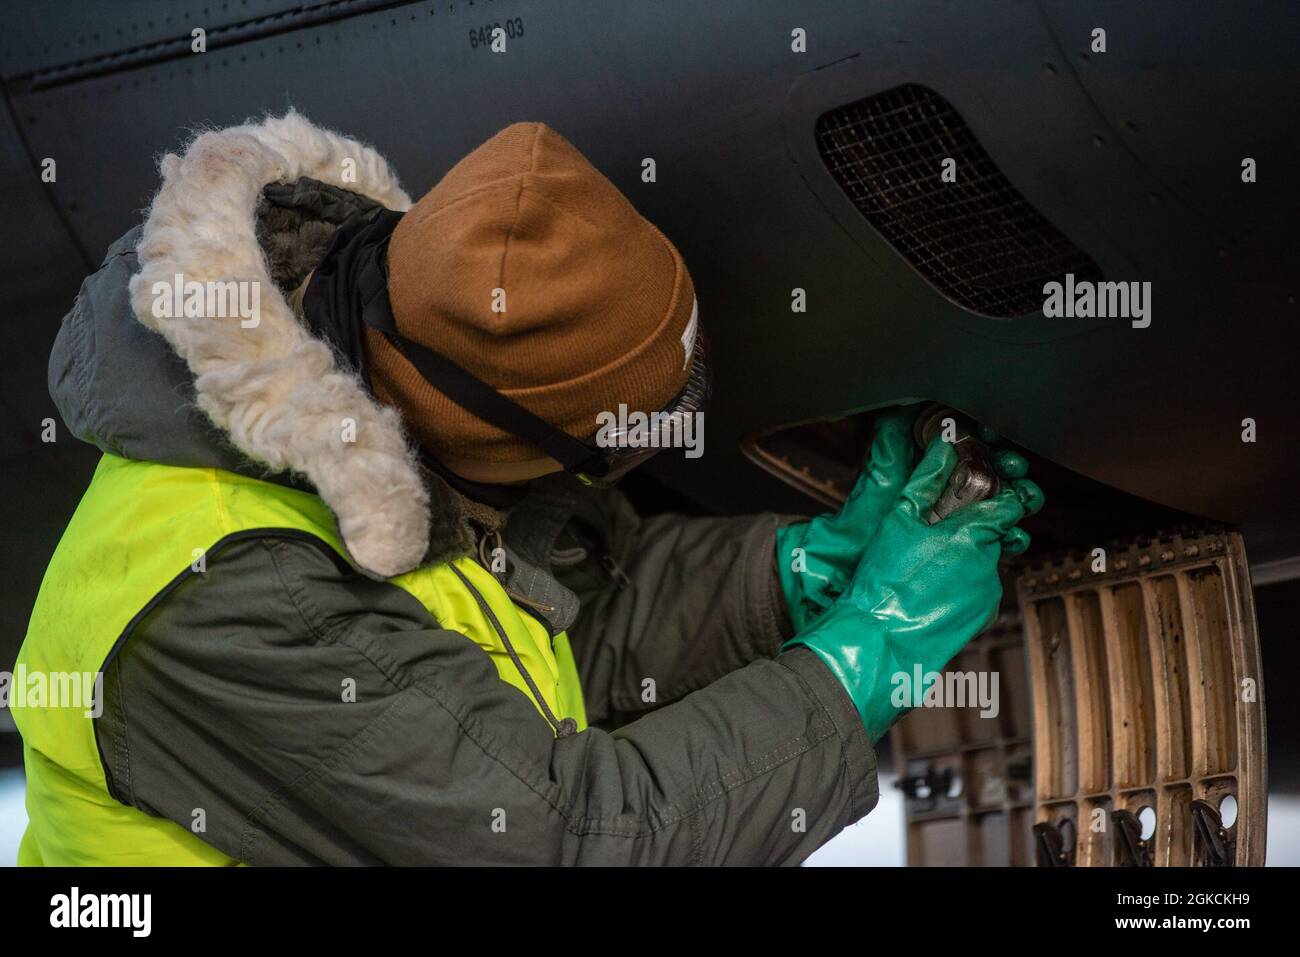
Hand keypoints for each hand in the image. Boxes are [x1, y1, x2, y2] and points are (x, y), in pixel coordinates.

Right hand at [775, 407, 1035, 631]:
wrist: (876, 641)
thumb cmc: (883, 584)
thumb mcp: (898, 520)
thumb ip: (926, 482)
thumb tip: (943, 451)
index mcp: (972, 535)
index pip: (1009, 503)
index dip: (997, 493)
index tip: (982, 492)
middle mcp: (988, 564)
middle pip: (994, 532)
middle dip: (972, 528)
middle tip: (940, 531)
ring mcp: (987, 594)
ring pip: (985, 562)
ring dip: (965, 557)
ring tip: (929, 564)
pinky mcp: (982, 617)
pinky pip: (979, 589)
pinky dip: (962, 584)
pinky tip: (932, 587)